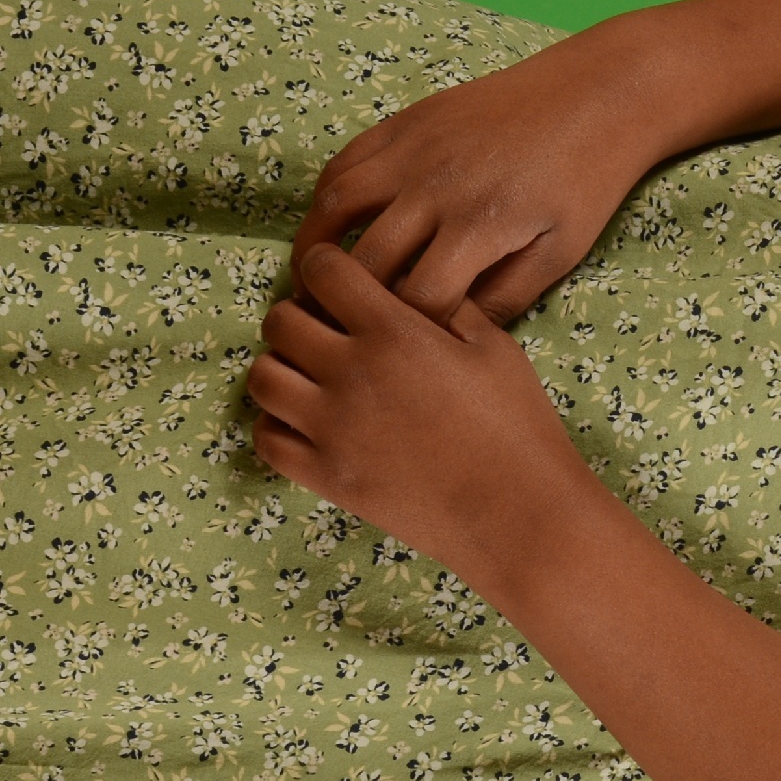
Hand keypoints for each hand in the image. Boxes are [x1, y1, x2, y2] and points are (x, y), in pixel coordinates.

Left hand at [245, 241, 605, 588]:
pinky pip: (267, 438)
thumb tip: (411, 288)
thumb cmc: (518, 426)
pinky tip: (309, 423)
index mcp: (395, 333)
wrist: (518, 513)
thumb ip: (447, 308)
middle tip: (324, 331)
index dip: (326, 266)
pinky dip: (278, 424)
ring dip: (282, 368)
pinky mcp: (326, 476)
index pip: (322, 269)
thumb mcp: (495, 349)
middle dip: (299, 316)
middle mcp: (351, 373)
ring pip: (262, 377)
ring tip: (311, 378)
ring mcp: (331, 428)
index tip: (339, 281)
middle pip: (280, 321)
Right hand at [290, 19, 688, 323]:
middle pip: (367, 260)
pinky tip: (331, 227)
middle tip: (338, 327)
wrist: (590, 96)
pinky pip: (344, 163)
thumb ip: (507, 298)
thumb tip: (453, 335)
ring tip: (313, 281)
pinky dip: (326, 199)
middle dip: (348, 301)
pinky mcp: (404, 122)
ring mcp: (413, 150)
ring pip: (336, 206)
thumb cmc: (583, 181)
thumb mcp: (561, 252)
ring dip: (316, 249)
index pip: (419, 298)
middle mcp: (435, 187)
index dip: (408, 330)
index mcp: (480, 226)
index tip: (407, 344)